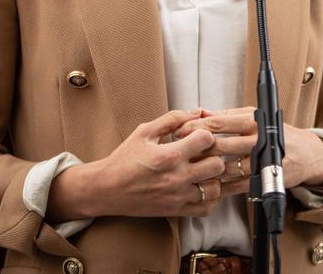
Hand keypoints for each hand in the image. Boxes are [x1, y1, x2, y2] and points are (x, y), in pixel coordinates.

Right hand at [63, 108, 227, 218]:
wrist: (106, 189)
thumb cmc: (124, 159)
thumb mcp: (145, 131)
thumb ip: (173, 118)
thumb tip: (197, 111)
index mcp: (170, 155)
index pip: (207, 139)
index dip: (206, 134)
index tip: (198, 137)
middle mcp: (176, 178)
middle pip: (217, 165)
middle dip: (214, 155)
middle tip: (204, 154)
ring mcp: (177, 197)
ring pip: (215, 188)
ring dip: (214, 178)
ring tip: (204, 171)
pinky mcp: (176, 211)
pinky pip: (206, 208)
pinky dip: (210, 198)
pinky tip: (201, 187)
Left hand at [175, 107, 322, 194]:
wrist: (306, 154)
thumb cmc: (277, 132)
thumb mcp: (256, 117)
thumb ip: (229, 115)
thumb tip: (203, 113)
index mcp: (254, 120)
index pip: (219, 122)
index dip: (196, 127)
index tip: (180, 130)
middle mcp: (258, 139)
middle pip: (220, 144)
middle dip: (197, 148)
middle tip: (179, 150)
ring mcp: (261, 161)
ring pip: (226, 167)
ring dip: (206, 169)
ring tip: (189, 168)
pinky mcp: (263, 179)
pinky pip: (236, 186)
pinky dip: (220, 186)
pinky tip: (208, 184)